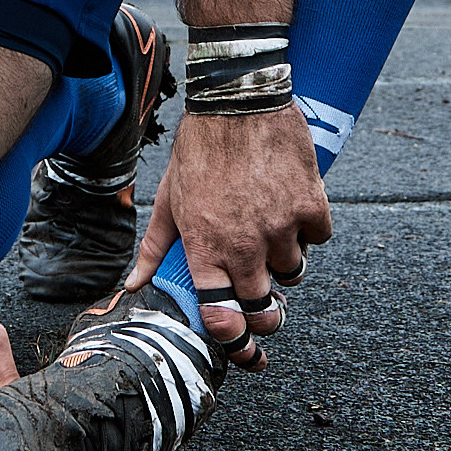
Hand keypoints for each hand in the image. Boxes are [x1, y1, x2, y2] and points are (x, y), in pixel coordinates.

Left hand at [132, 106, 328, 364]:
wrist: (238, 99)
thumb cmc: (199, 148)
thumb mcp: (168, 199)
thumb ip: (153, 248)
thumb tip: (133, 286)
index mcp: (205, 248)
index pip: (221, 317)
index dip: (234, 344)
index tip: (244, 351)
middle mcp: (244, 245)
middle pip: (264, 309)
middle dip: (266, 316)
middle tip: (266, 308)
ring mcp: (281, 227)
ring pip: (293, 273)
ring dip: (284, 264)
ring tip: (271, 238)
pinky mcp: (311, 205)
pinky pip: (318, 238)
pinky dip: (308, 230)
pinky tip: (292, 209)